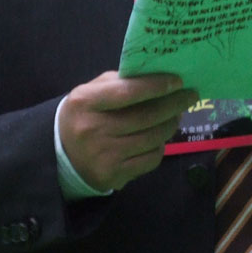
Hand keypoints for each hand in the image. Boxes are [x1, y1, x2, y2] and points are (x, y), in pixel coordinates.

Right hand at [58, 71, 198, 191]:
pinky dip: (160, 147)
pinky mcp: (113, 175)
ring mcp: (104, 155)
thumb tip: (158, 77)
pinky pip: (149, 159)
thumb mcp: (91, 91)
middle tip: (189, 96)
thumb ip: (119, 82)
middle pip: (146, 117)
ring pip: (152, 139)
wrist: (62, 155)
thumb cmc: (84, 115)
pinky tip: (159, 138)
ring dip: (170, 125)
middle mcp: (94, 129)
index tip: (177, 81)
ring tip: (176, 115)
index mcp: (86, 102)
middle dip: (174, 105)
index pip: (128, 92)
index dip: (156, 86)